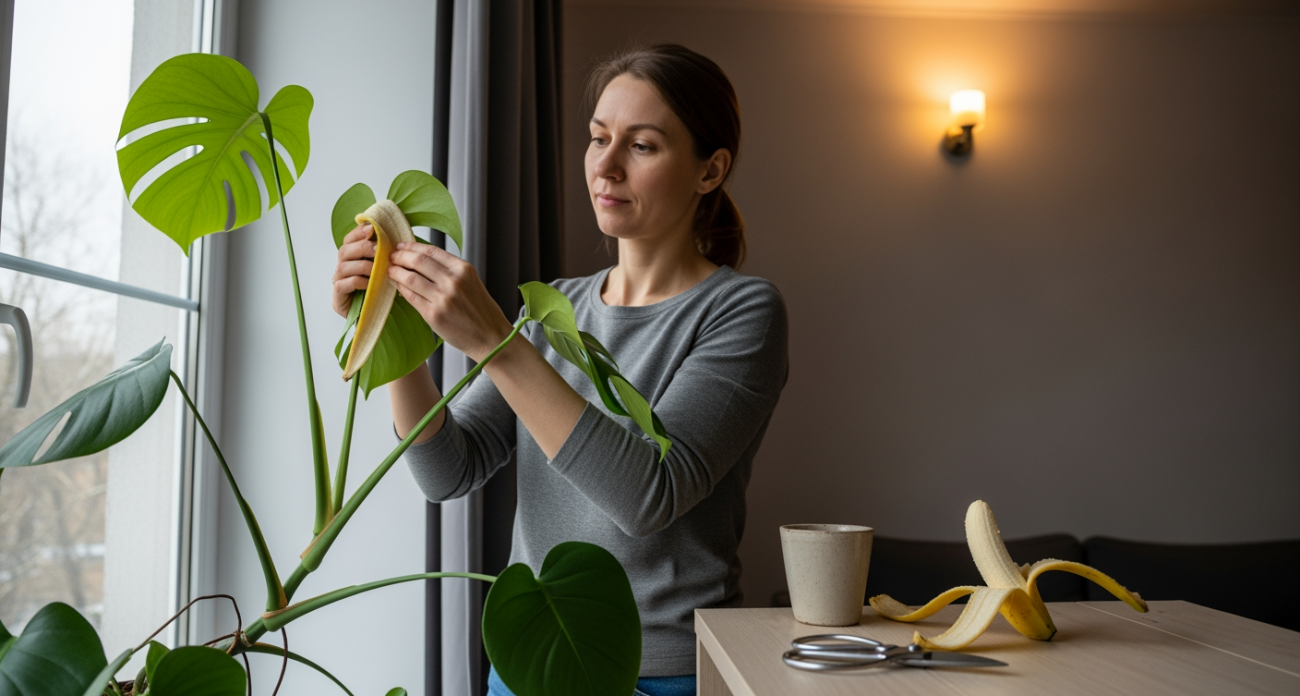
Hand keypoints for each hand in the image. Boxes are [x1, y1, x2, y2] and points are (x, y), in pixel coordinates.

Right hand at [332, 225, 376, 317]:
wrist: (374, 317)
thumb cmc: (380, 292)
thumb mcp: (384, 270)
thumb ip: (384, 256)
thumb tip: (396, 239)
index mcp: (351, 259)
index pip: (349, 240)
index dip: (358, 233)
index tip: (372, 228)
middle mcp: (342, 268)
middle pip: (344, 251)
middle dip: (361, 247)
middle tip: (377, 249)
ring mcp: (338, 282)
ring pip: (342, 267)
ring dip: (362, 265)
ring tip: (376, 269)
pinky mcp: (337, 298)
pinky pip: (343, 285)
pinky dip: (357, 281)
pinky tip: (369, 284)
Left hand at [388, 242, 514, 361]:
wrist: (490, 337)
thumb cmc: (481, 312)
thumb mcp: (471, 282)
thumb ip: (450, 271)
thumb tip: (422, 260)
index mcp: (464, 269)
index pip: (431, 250)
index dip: (412, 246)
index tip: (401, 246)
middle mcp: (453, 281)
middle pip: (418, 261)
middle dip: (400, 256)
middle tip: (391, 257)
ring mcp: (443, 298)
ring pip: (410, 277)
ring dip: (396, 272)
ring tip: (389, 270)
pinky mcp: (433, 314)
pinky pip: (411, 297)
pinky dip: (401, 289)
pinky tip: (397, 286)